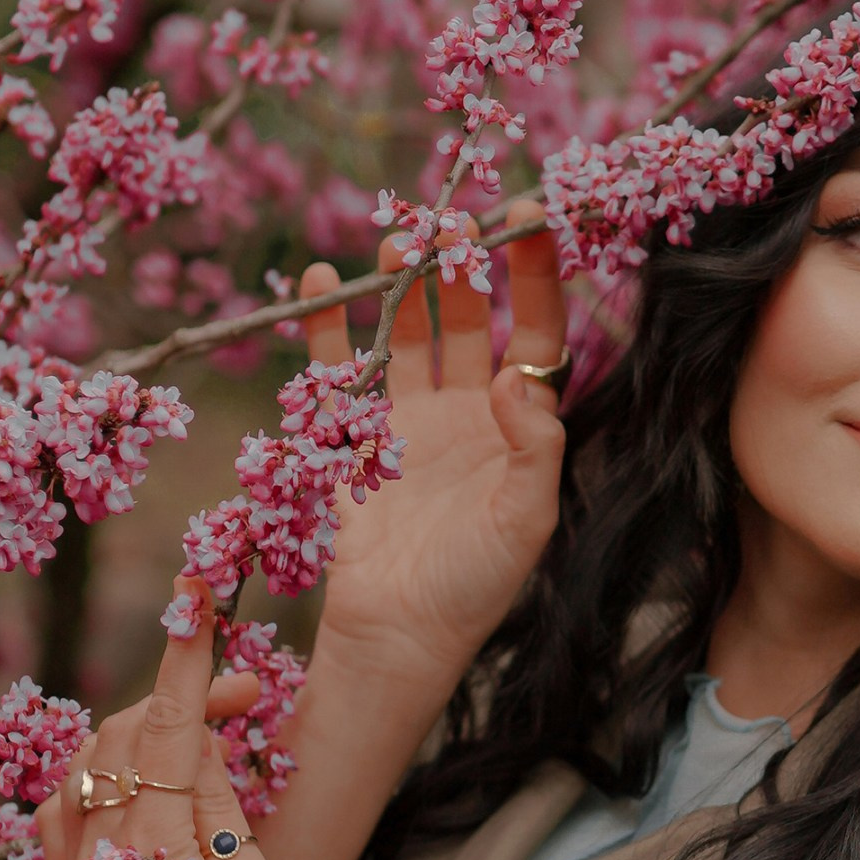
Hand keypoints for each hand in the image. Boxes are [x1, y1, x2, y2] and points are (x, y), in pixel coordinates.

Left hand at [39, 598, 316, 859]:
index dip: (185, 657)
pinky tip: (146, 777)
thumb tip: (199, 738)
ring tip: (212, 739)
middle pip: (130, 733)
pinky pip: (67, 797)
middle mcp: (94, 849)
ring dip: (150, 731)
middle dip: (187, 699)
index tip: (195, 595)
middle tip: (254, 699)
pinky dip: (107, 767)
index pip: (167, 727)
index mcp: (151, 848)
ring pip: (95, 757)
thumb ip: (216, 806)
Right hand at [295, 209, 568, 704]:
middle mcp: (465, 414)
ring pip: (404, 335)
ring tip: (397, 239)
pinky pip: (339, 371)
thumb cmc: (475, 588)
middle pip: (466, 322)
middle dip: (459, 270)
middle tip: (450, 223)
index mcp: (517, 428)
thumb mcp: (525, 522)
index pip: (534, 336)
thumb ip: (533, 448)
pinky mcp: (352, 440)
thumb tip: (513, 375)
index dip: (535, 278)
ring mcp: (405, 424)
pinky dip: (329, 325)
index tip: (532, 220)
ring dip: (400, 286)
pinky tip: (324, 279)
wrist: (398, 639)